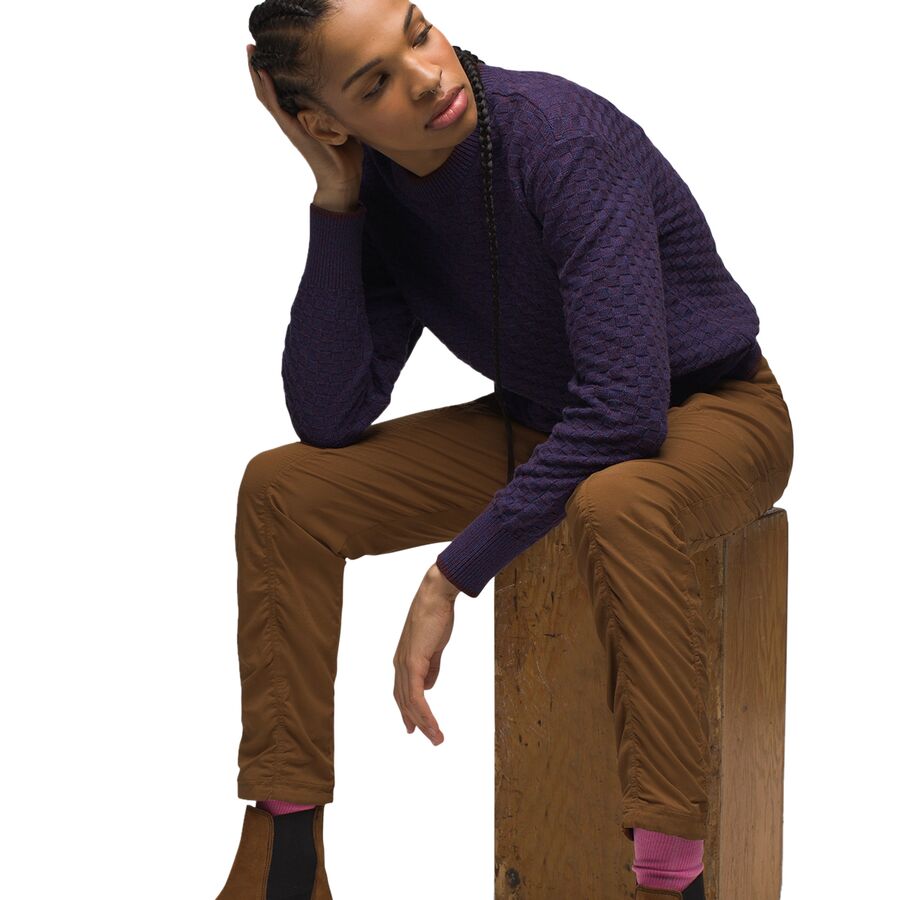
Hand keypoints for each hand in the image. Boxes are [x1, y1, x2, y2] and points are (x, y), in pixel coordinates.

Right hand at [246, 43, 362, 193]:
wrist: (342, 178)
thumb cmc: (346, 155)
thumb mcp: (342, 123)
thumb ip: (340, 107)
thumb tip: (353, 89)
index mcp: (300, 116)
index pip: (282, 90)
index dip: (274, 71)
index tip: (270, 50)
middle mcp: (291, 119)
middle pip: (267, 89)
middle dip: (258, 67)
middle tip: (251, 44)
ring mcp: (289, 124)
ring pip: (266, 95)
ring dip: (256, 73)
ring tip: (250, 52)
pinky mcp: (292, 129)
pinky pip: (275, 105)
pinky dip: (268, 89)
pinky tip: (263, 72)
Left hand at [393, 564, 459, 745]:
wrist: (435, 597)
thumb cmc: (436, 616)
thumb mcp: (433, 646)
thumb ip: (431, 666)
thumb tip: (429, 686)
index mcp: (404, 660)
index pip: (402, 692)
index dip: (408, 711)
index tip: (414, 727)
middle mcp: (400, 665)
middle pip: (404, 702)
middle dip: (417, 722)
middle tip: (432, 739)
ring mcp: (405, 665)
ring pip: (410, 703)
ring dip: (424, 723)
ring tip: (437, 738)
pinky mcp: (413, 663)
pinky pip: (416, 696)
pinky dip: (424, 713)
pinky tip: (432, 724)